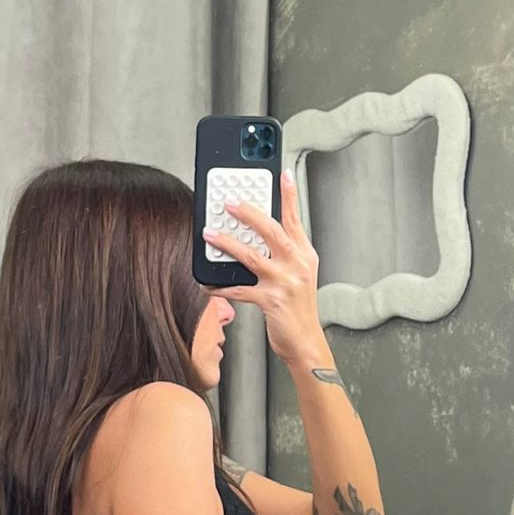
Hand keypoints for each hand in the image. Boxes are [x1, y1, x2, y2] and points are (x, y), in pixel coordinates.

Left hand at [203, 169, 323, 366]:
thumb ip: (285, 253)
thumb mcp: (300, 275)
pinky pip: (239, 289)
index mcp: (304, 255)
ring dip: (227, 243)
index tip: (282, 173)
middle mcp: (297, 265)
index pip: (295, 218)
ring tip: (209, 234)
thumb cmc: (299, 308)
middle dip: (248, 213)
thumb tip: (256, 234)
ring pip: (252, 256)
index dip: (289, 194)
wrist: (306, 341)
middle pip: (271, 230)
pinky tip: (207, 282)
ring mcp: (285, 282)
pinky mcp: (271, 301)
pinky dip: (220, 286)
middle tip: (229, 203)